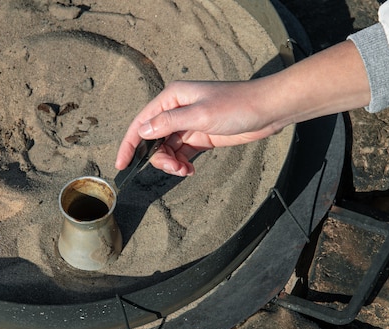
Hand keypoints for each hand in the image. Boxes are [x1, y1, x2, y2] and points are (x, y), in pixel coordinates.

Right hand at [115, 79, 284, 176]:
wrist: (267, 110)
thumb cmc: (235, 106)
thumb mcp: (199, 115)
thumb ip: (168, 123)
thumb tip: (142, 131)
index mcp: (172, 98)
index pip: (142, 123)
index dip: (129, 144)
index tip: (121, 165)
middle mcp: (177, 110)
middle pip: (153, 139)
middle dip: (158, 158)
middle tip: (174, 168)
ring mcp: (189, 124)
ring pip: (168, 149)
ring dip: (172, 163)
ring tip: (185, 171)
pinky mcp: (201, 136)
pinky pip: (182, 153)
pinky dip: (182, 163)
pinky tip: (190, 170)